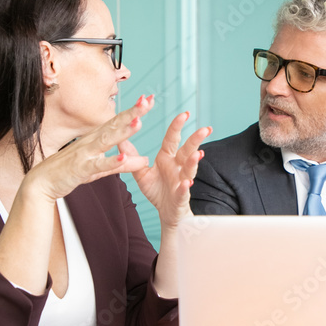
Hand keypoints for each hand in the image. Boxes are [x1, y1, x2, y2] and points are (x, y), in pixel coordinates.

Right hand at [23, 95, 155, 201]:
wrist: (42, 182)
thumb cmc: (71, 171)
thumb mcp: (101, 168)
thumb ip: (123, 164)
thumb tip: (144, 160)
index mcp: (96, 138)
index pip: (118, 121)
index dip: (134, 111)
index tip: (150, 99)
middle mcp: (91, 141)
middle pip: (114, 124)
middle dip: (132, 113)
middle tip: (148, 101)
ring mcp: (85, 153)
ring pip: (107, 140)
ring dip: (123, 132)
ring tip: (138, 123)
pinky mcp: (81, 168)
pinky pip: (97, 165)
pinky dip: (110, 161)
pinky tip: (122, 157)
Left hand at [124, 107, 211, 228]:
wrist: (165, 212)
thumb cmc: (157, 190)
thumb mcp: (142, 173)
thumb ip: (133, 157)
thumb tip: (120, 140)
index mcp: (167, 158)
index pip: (172, 139)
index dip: (177, 127)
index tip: (184, 114)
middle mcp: (177, 167)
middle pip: (187, 150)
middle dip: (196, 140)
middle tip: (205, 129)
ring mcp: (181, 181)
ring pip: (190, 169)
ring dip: (194, 162)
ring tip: (199, 154)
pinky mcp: (180, 196)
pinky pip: (183, 191)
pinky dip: (184, 187)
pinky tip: (187, 183)